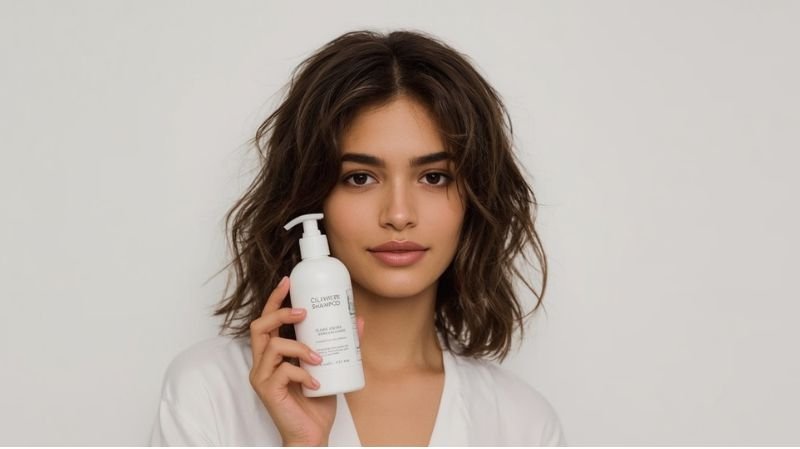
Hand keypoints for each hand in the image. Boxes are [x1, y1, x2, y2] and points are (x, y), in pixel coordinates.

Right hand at [249, 276, 364, 445]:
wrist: (312, 435)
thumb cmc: (316, 402)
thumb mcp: (331, 367)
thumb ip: (341, 345)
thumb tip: (358, 321)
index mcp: (273, 354)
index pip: (267, 320)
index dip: (275, 299)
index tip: (288, 281)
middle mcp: (262, 363)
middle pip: (259, 326)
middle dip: (281, 313)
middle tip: (303, 311)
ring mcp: (262, 377)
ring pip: (272, 347)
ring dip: (299, 347)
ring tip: (318, 356)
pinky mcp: (267, 392)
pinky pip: (282, 372)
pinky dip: (302, 373)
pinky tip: (316, 381)